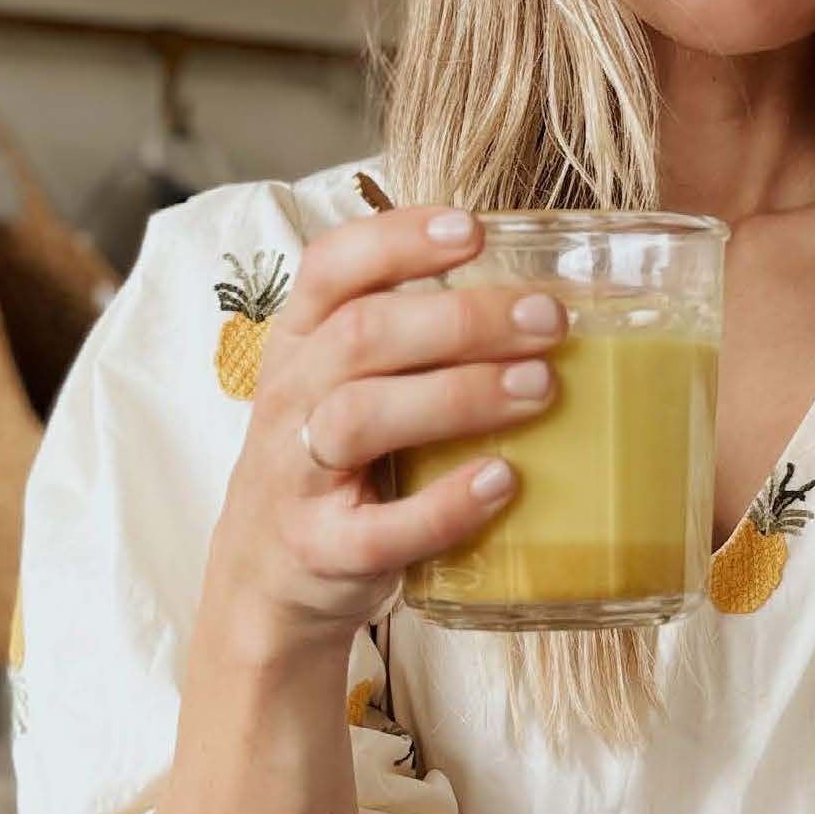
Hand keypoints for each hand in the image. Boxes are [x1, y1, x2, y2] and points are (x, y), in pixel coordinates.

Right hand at [207, 204, 566, 656]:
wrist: (267, 584)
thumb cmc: (334, 467)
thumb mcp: (344, 387)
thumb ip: (412, 341)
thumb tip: (538, 297)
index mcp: (299, 344)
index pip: (331, 267)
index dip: (398, 239)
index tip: (475, 228)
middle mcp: (289, 399)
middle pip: (361, 336)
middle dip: (461, 320)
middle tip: (548, 320)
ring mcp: (297, 477)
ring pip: (362, 418)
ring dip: (458, 396)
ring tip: (539, 389)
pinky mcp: (322, 550)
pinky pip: (382, 528)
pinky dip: (446, 504)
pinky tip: (502, 481)